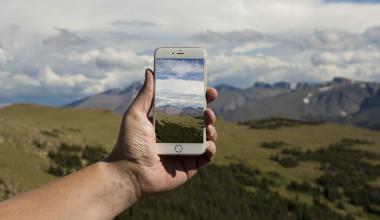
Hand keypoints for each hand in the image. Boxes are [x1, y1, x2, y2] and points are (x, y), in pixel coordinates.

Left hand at [106, 69, 217, 196]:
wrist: (130, 173)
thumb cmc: (129, 144)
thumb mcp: (136, 115)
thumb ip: (146, 95)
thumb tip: (150, 71)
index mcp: (168, 122)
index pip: (187, 106)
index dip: (199, 97)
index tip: (206, 88)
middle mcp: (179, 134)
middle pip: (200, 120)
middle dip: (208, 110)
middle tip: (209, 106)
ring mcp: (186, 150)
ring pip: (207, 135)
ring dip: (212, 128)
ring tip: (207, 124)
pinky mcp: (191, 165)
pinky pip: (207, 155)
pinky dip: (211, 148)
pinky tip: (207, 144)